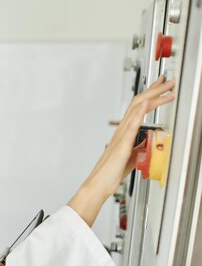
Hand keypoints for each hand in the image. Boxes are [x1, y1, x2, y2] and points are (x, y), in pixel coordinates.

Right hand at [68, 75, 175, 225]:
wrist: (98, 185)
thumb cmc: (110, 174)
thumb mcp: (130, 158)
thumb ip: (138, 148)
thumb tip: (147, 142)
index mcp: (124, 134)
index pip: (139, 108)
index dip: (150, 95)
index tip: (160, 86)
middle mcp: (122, 131)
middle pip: (139, 103)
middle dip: (155, 90)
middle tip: (168, 80)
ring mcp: (121, 136)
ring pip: (137, 109)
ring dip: (153, 96)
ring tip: (166, 87)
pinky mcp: (122, 145)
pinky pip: (132, 125)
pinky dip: (140, 111)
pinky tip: (148, 102)